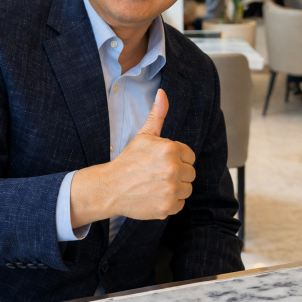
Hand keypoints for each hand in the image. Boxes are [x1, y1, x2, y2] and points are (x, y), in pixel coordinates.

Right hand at [107, 89, 195, 219]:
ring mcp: (171, 190)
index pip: (189, 156)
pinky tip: (155, 196)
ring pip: (187, 189)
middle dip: (177, 173)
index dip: (177, 158)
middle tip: (157, 173)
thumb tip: (162, 93)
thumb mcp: (144, 135)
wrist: (111, 187)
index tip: (161, 161)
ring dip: (175, 188)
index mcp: (170, 149)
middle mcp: (173, 169)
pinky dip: (170, 203)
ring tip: (156, 184)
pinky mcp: (168, 207)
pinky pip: (180, 204)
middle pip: (190, 174)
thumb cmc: (129, 160)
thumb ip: (157, 115)